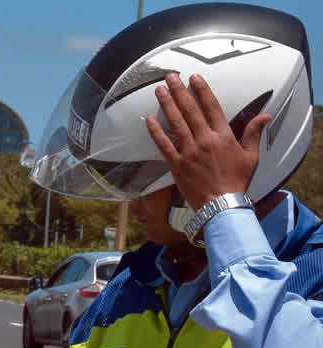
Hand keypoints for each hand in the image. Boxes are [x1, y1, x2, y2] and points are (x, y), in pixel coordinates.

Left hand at [144, 73, 270, 209]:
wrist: (221, 205)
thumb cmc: (237, 181)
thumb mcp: (251, 156)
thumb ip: (254, 133)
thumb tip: (265, 115)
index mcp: (223, 136)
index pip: (211, 107)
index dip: (202, 91)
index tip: (194, 78)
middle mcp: (205, 140)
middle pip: (190, 110)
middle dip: (179, 91)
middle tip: (170, 77)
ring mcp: (189, 152)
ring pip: (176, 123)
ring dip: (167, 104)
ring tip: (159, 90)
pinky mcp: (177, 164)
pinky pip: (164, 144)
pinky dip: (156, 131)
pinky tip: (148, 119)